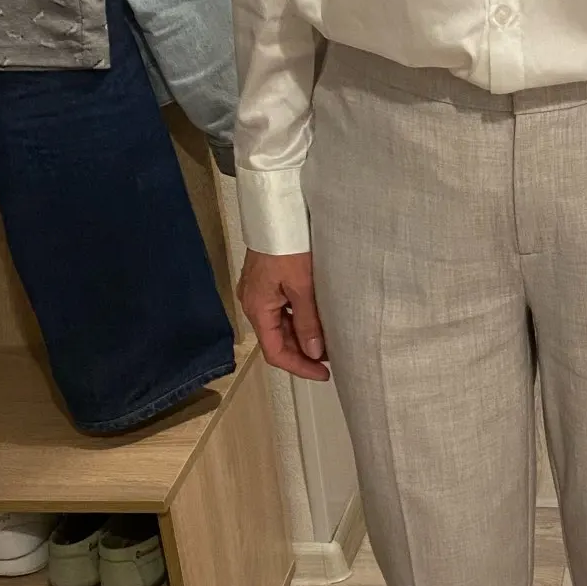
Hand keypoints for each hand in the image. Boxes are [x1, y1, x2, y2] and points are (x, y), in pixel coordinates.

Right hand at [238, 249, 330, 382]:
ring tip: (329, 341)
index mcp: (257, 309)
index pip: (276, 352)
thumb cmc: (288, 247)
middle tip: (332, 359)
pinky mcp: (267, 281)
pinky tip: (318, 319)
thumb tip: (314, 353)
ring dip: (303, 336)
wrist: (276, 211)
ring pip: (281, 325)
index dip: (300, 367)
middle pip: (277, 340)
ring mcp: (259, 292)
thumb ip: (307, 322)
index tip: (325, 374)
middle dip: (304, 353)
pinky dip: (299, 319)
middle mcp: (254, 304)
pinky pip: (282, 310)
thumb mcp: (302, 286)